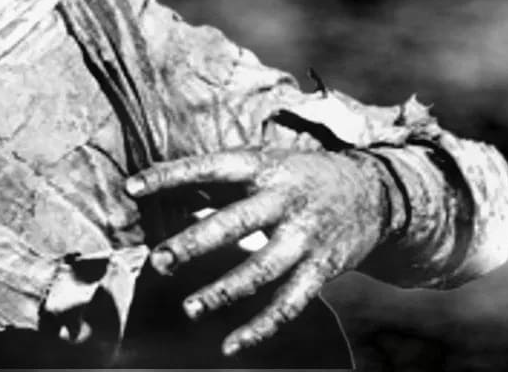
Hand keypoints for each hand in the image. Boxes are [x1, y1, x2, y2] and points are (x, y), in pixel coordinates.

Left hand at [125, 149, 391, 356]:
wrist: (375, 193)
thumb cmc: (299, 175)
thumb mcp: (263, 161)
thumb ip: (216, 177)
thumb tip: (155, 184)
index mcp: (264, 166)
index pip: (210, 167)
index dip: (171, 175)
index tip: (132, 186)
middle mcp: (285, 201)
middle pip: (236, 223)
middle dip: (195, 244)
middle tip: (159, 262)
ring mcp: (305, 237)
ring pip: (261, 271)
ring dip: (224, 292)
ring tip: (190, 309)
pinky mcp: (322, 269)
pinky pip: (288, 304)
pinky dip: (260, 328)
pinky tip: (230, 346)